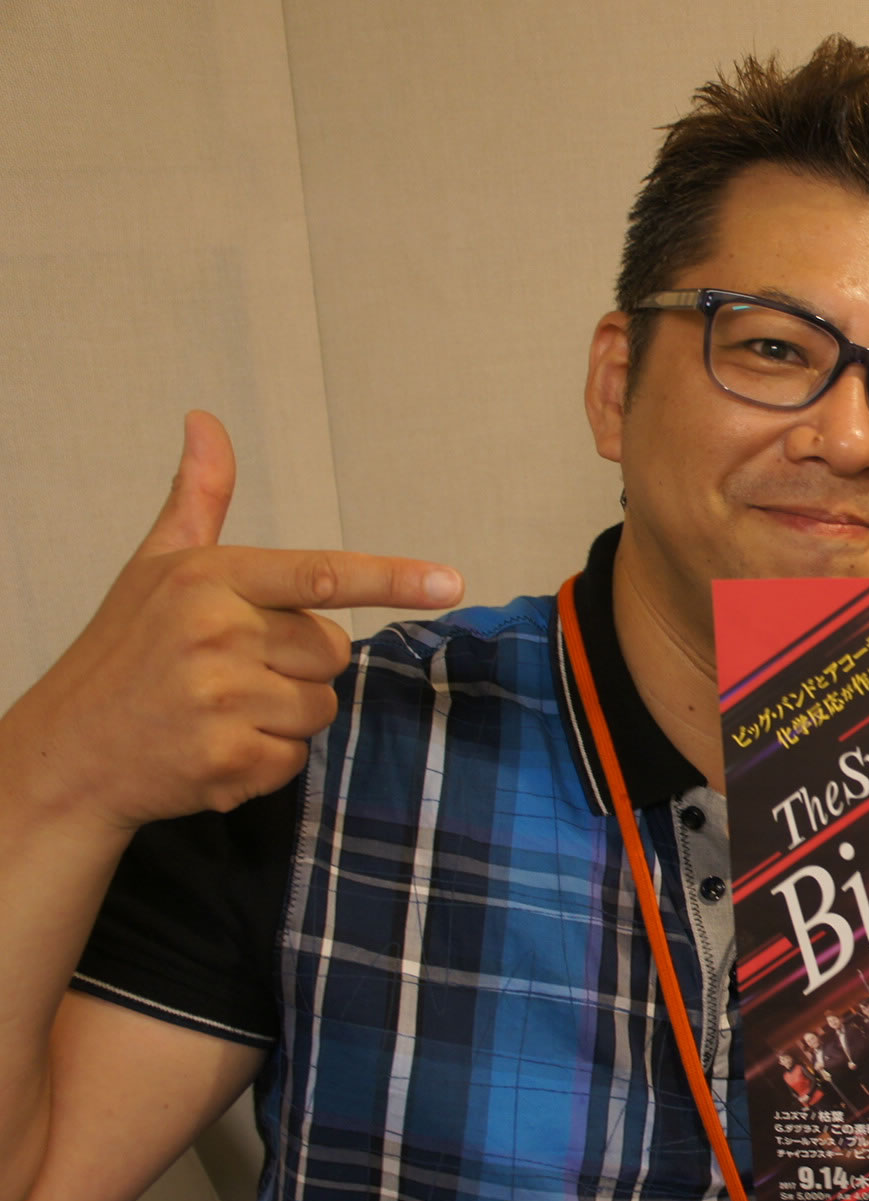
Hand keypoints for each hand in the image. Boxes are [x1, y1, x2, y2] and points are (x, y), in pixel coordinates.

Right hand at [12, 412, 462, 830]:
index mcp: (208, 578)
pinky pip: (295, 758)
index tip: (451, 582)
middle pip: (332, 652)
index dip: (392, 578)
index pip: (320, 573)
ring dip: (284, 718)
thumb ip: (199, 500)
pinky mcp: (226, 759)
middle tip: (231, 673)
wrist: (68, 752)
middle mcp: (215, 632)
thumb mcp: (155, 567)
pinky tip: (213, 750)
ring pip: (320, 709)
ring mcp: (219, 698)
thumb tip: (205, 422)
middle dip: (298, 667)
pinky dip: (265, 761)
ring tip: (217, 711)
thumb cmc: (124, 652)